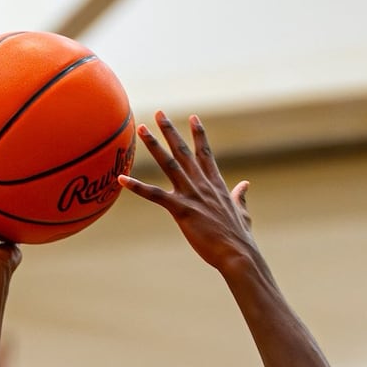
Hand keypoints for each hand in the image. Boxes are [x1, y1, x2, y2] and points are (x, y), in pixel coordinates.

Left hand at [119, 111, 253, 271]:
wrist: (238, 254)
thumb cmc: (239, 237)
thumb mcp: (242, 212)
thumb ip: (240, 196)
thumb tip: (245, 185)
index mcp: (216, 184)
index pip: (205, 153)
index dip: (198, 134)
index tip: (193, 117)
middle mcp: (202, 184)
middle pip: (184, 151)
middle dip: (171, 131)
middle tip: (159, 112)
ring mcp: (192, 195)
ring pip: (169, 164)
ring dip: (154, 146)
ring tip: (141, 130)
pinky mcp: (182, 210)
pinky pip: (155, 195)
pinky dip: (137, 186)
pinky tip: (121, 178)